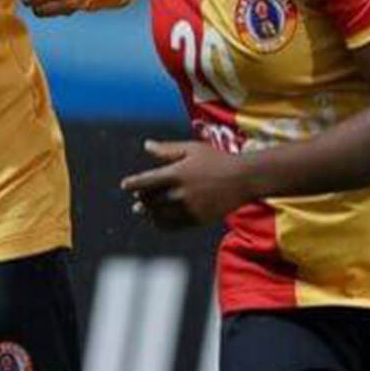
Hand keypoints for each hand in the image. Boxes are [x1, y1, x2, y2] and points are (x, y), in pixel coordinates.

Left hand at [122, 140, 253, 228]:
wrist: (244, 180)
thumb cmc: (217, 160)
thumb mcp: (192, 149)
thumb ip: (167, 150)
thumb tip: (146, 145)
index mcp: (176, 174)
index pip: (145, 182)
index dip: (132, 184)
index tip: (125, 185)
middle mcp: (180, 193)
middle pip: (150, 199)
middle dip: (141, 199)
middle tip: (137, 199)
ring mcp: (189, 208)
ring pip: (160, 214)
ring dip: (149, 213)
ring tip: (142, 211)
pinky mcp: (197, 220)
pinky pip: (173, 225)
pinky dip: (162, 223)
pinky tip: (157, 220)